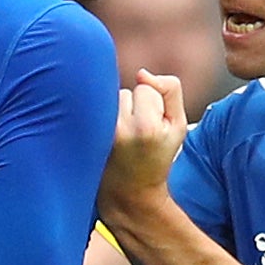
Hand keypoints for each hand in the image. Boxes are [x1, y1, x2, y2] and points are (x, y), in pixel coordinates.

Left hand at [103, 71, 189, 212]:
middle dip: (136, 107)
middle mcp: (120, 128)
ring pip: (112, 99)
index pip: (147, 87)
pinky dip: (104, 116)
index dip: (155, 104)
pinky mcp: (86, 133)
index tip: (154, 129)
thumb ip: (170, 91)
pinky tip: (109, 135)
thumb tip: (141, 74)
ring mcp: (100, 132)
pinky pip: (97, 106)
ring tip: (124, 136)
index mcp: (146, 127)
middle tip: (139, 134)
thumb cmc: (158, 155)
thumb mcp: (178, 126)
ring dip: (119, 112)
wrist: (129, 190)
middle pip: (128, 91)